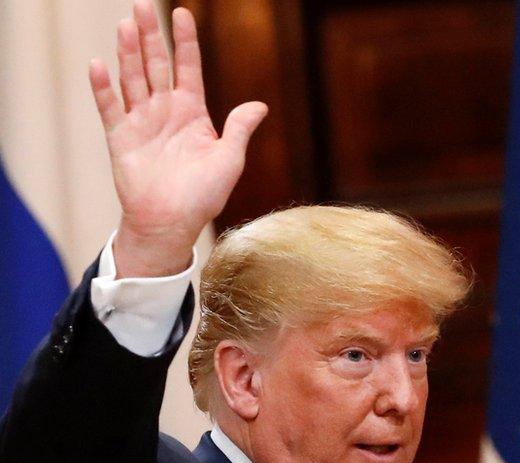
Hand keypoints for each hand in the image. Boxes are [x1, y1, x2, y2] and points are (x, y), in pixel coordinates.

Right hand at [89, 0, 266, 277]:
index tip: (182, 13)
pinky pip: (110, 107)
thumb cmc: (204, 195)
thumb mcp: (230, 160)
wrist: (173, 223)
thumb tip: (259, 106)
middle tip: (141, 5)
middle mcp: (164, 111)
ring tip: (126, 25)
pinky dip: (103, 87)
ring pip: (132, 78)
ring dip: (128, 53)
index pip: (187, 67)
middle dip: (150, 36)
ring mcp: (141, 122)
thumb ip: (239, 129)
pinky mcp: (120, 138)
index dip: (185, 41)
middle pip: (155, 64)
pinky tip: (99, 65)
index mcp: (192, 112)